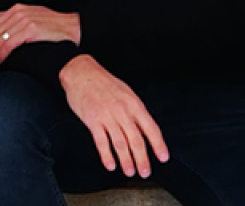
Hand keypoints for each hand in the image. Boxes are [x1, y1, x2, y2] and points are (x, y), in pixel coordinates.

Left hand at [0, 3, 80, 68]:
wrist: (74, 29)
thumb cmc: (55, 27)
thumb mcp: (33, 16)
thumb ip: (14, 17)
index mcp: (17, 9)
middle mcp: (19, 13)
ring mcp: (24, 21)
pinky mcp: (30, 30)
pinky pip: (8, 44)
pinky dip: (1, 55)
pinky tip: (0, 62)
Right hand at [59, 55, 168, 177]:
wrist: (81, 72)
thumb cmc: (104, 82)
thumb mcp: (126, 93)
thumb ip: (136, 111)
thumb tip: (145, 130)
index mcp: (134, 104)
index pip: (151, 128)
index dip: (158, 145)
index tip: (163, 158)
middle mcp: (123, 111)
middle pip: (136, 140)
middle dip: (142, 159)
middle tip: (145, 172)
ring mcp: (107, 116)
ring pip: (120, 144)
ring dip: (126, 161)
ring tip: (129, 171)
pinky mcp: (92, 120)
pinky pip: (101, 142)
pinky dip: (106, 155)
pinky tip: (110, 164)